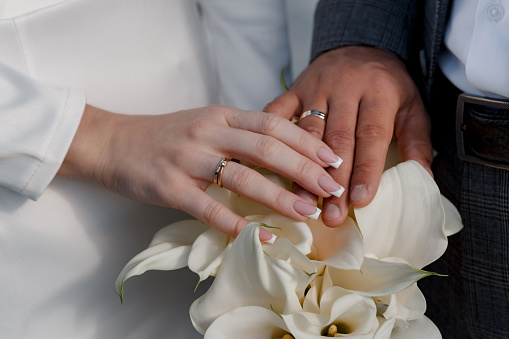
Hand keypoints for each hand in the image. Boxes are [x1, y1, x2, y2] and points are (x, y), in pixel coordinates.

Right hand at [58, 104, 342, 238]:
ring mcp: (187, 159)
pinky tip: (259, 236)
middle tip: (331, 187)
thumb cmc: (164, 135)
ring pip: (241, 176)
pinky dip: (235, 223)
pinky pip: (208, 208)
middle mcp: (208, 132)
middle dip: (303, 168)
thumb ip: (240, 132)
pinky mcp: (168, 187)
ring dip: (278, 196)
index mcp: (221, 115)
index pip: (272, 123)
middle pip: (265, 147)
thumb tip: (285, 151)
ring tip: (305, 212)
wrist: (111, 142)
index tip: (333, 158)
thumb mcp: (205, 122)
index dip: (305, 140)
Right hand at [264, 46, 432, 226]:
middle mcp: (345, 88)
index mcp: (378, 93)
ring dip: (302, 170)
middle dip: (333, 180)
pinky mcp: (295, 88)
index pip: (371, 135)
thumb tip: (423, 180)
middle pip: (337, 139)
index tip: (360, 201)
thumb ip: (417, 142)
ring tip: (302, 202)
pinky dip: (272, 135)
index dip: (366, 170)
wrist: (360, 46)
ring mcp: (316, 88)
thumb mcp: (413, 108)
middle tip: (331, 215)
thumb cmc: (388, 86)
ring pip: (307, 133)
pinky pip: (278, 110)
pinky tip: (268, 162)